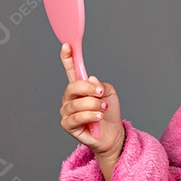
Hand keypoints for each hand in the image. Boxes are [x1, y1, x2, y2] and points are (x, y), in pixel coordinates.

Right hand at [59, 43, 124, 158]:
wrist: (113, 134)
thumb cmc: (109, 112)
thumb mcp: (110, 94)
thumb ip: (100, 85)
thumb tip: (90, 80)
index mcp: (79, 87)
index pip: (71, 70)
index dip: (68, 58)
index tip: (67, 46)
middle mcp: (70, 98)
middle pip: (73, 87)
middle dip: (88, 89)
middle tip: (101, 93)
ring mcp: (68, 111)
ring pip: (76, 103)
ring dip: (93, 104)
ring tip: (103, 108)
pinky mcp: (69, 125)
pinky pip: (76, 117)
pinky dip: (90, 115)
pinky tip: (98, 116)